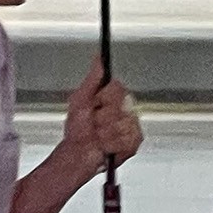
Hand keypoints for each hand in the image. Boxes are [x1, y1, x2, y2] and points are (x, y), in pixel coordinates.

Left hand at [62, 58, 142, 172]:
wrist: (79, 154)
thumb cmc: (78, 129)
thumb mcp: (80, 99)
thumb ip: (93, 78)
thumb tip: (99, 58)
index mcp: (113, 97)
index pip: (118, 88)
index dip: (105, 98)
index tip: (96, 103)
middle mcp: (125, 109)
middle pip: (122, 107)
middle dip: (103, 117)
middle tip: (95, 123)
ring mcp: (131, 125)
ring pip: (125, 124)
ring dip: (106, 133)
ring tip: (99, 136)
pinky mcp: (134, 141)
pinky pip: (128, 139)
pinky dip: (113, 144)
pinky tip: (106, 146)